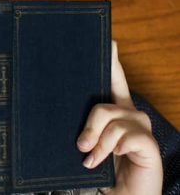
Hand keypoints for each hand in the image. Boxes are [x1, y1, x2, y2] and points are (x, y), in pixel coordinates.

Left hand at [76, 41, 162, 193]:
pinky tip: (112, 159)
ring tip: (91, 160)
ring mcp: (141, 126)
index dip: (112, 60)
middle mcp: (131, 113)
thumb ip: (82, 129)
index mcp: (116, 110)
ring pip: (108, 119)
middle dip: (88, 125)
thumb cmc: (105, 170)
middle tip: (80, 146)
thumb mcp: (89, 145)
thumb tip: (62, 119)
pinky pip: (121, 137)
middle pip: (101, 104)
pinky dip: (110, 150)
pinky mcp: (147, 142)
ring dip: (96, 143)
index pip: (114, 80)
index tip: (109, 40)